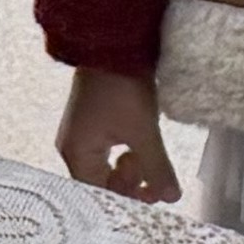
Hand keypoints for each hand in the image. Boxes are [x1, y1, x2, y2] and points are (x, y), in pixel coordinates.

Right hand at [56, 64, 179, 204]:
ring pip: (108, 166)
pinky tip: (141, 142)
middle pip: (102, 183)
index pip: (99, 195)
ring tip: (148, 152)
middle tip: (155, 173)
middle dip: (131, 182)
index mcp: (77, 154)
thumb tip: (171, 198)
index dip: (128, 200)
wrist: (111, 43)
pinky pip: (108, 150)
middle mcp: (73, 148)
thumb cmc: (121, 88)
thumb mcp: (143, 131)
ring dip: (132, 166)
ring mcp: (82, 134)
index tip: (153, 197)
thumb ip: (157, 168)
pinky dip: (127, 152)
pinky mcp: (93, 122)